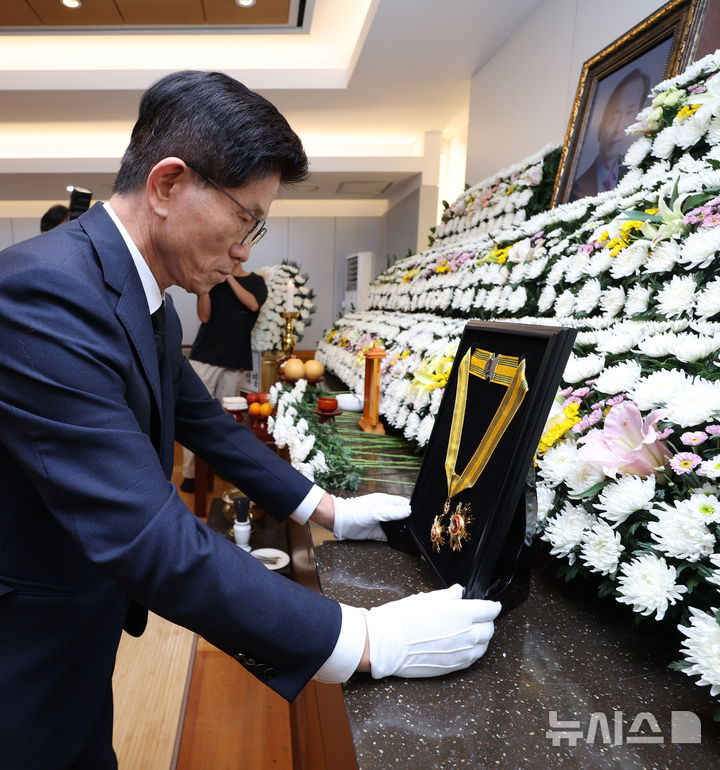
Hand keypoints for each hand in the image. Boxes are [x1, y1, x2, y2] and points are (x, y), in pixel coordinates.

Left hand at [331, 493, 409, 539]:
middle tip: (416, 528)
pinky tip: (400, 542)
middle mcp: (385, 511)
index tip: (419, 516)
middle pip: (401, 516)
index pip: (403, 503)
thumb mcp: (377, 510)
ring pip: (396, 527)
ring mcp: (381, 522)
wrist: (341, 522)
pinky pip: (389, 537)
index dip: (410, 509)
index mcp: (386, 501)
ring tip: (410, 536)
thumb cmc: (356, 510)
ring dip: (401, 531)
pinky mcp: (377, 533)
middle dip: (408, 521)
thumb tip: (408, 511)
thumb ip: (393, 511)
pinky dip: (395, 540)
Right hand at [362, 584, 500, 678]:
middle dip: (487, 621)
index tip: (491, 604)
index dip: (491, 605)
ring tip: (471, 631)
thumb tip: (458, 592)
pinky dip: (472, 651)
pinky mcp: (453, 667)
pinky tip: (463, 645)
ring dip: (481, 637)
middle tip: (478, 616)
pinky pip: (472, 659)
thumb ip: (449, 595)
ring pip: (483, 646)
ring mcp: (461, 654)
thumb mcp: (427, 598)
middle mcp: (466, 635)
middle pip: (489, 629)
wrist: (387, 644)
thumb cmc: (403, 619)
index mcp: (462, 614)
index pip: (489, 610)